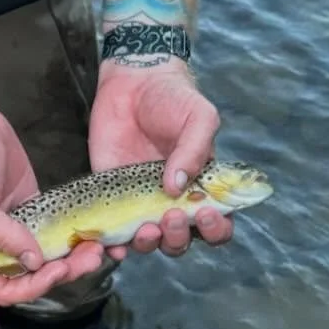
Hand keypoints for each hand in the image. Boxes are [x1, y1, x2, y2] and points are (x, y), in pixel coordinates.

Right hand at [0, 91, 106, 309]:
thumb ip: (1, 236)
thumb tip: (33, 262)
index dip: (28, 289)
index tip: (53, 272)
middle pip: (29, 275)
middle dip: (60, 272)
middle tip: (88, 259)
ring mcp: (16, 227)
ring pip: (46, 255)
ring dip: (72, 257)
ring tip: (97, 249)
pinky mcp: (33, 207)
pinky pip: (55, 230)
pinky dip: (72, 236)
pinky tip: (92, 234)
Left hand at [88, 61, 228, 259]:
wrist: (132, 82)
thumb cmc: (173, 98)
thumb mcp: (198, 116)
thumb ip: (195, 149)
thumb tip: (177, 186)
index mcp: (202, 187)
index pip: (217, 223)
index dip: (215, 228)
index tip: (205, 213)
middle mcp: (173, 201)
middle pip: (181, 240)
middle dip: (179, 236)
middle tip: (171, 214)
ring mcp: (141, 202)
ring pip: (149, 242)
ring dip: (150, 244)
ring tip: (146, 227)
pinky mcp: (111, 198)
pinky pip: (113, 232)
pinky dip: (113, 246)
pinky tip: (113, 244)